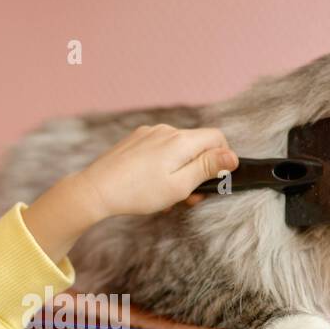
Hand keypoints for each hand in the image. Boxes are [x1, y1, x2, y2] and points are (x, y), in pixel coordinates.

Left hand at [69, 124, 237, 218]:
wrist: (96, 190)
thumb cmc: (138, 192)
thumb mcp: (180, 185)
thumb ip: (207, 168)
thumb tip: (232, 156)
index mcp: (181, 141)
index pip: (217, 138)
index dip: (222, 159)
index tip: (214, 181)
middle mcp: (166, 130)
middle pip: (196, 145)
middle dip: (198, 171)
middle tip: (188, 198)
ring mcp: (149, 133)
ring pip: (177, 149)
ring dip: (180, 171)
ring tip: (166, 197)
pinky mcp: (135, 140)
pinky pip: (159, 150)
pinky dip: (163, 166)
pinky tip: (151, 186)